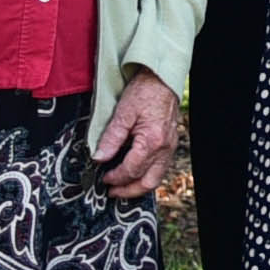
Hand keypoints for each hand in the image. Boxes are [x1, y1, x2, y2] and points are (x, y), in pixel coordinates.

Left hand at [90, 67, 179, 198]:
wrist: (162, 77)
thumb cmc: (144, 91)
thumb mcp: (123, 112)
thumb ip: (111, 138)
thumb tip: (99, 158)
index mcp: (152, 141)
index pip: (131, 170)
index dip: (115, 178)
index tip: (103, 179)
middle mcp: (165, 148)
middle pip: (147, 182)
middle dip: (128, 191)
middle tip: (112, 192)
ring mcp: (170, 146)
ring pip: (157, 178)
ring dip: (139, 186)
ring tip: (123, 187)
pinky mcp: (171, 143)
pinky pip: (161, 168)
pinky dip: (148, 175)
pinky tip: (136, 173)